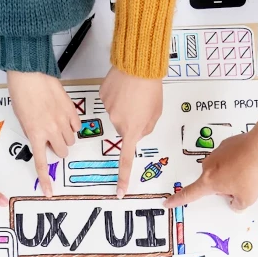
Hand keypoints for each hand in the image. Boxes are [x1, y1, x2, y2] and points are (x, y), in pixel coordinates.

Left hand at [8, 71, 78, 196]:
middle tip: (50, 138)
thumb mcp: (22, 119)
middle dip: (57, 148)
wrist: (30, 74)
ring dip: (64, 136)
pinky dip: (71, 125)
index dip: (46, 180)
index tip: (49, 192)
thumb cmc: (22, 94)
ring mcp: (63, 121)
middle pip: (62, 151)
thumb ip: (33, 132)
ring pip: (71, 139)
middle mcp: (51, 130)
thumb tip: (41, 139)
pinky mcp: (71, 110)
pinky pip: (76, 126)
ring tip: (56, 123)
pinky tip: (64, 116)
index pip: (42, 163)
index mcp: (35, 134)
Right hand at [100, 66, 161, 197]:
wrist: (138, 65)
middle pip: (124, 128)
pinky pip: (110, 101)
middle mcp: (118, 123)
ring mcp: (108, 109)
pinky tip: (124, 87)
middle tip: (141, 105)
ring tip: (134, 92)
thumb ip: (146, 127)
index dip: (123, 177)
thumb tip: (136, 131)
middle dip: (131, 120)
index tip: (120, 191)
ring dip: (125, 106)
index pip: (126, 159)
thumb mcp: (155, 113)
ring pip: (117, 114)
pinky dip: (117, 96)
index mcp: (133, 130)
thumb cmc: (151, 88)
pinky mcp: (102, 96)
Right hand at [164, 132, 257, 210]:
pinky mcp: (226, 144)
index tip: (167, 202)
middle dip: (224, 186)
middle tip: (241, 186)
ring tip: (248, 173)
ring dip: (231, 173)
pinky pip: (229, 157)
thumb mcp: (247, 198)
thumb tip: (234, 201)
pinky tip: (249, 162)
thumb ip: (237, 205)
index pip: (189, 194)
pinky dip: (237, 161)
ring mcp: (217, 153)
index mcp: (209, 181)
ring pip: (220, 169)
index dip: (177, 200)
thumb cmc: (251, 173)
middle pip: (211, 181)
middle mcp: (208, 166)